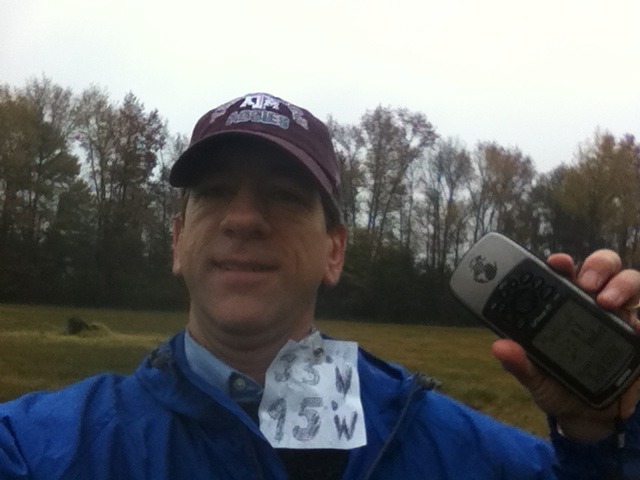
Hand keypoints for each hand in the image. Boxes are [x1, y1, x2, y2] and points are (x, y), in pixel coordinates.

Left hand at [492, 249, 639, 440]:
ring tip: (608, 302)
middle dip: (597, 267)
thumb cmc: (556, 385)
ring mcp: (619, 317)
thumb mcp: (535, 377)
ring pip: (630, 283)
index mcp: (562, 304)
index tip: (557, 262)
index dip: (562, 262)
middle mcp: (593, 303)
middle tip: (587, 284)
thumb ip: (520, 363)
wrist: (585, 416)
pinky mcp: (637, 336)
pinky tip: (637, 329)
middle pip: (603, 267)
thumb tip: (500, 346)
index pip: (563, 273)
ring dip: (622, 286)